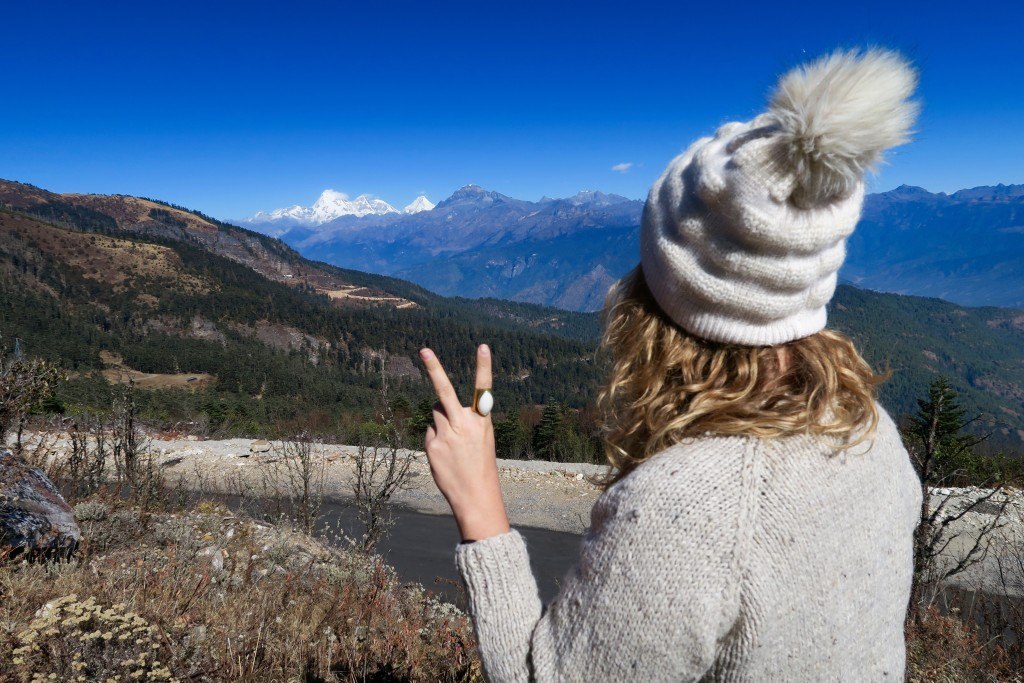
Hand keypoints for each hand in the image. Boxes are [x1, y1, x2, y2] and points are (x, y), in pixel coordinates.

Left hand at [420, 344, 509, 541]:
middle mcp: (463, 425)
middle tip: (424, 350)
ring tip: (453, 442)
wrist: (475, 496)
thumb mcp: (481, 439)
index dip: (484, 367)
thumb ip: (462, 420)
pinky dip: (436, 439)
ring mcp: (445, 435)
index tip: (483, 346)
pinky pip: (430, 432)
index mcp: (482, 422)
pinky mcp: (432, 446)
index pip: (484, 390)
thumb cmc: (480, 465)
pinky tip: (445, 456)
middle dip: (434, 369)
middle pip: (444, 392)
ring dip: (440, 419)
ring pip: (435, 412)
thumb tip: (438, 408)